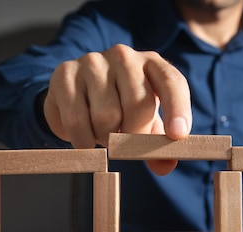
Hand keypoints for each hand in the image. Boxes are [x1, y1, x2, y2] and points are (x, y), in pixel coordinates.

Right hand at [43, 44, 191, 174]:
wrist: (75, 96)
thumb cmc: (119, 109)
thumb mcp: (144, 124)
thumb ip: (158, 144)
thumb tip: (165, 164)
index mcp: (152, 64)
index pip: (171, 82)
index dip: (178, 109)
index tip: (177, 135)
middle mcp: (124, 56)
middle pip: (138, 105)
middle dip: (133, 136)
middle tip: (124, 144)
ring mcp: (93, 62)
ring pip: (106, 116)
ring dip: (105, 138)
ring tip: (102, 134)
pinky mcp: (65, 74)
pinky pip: (77, 120)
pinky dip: (83, 140)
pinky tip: (84, 139)